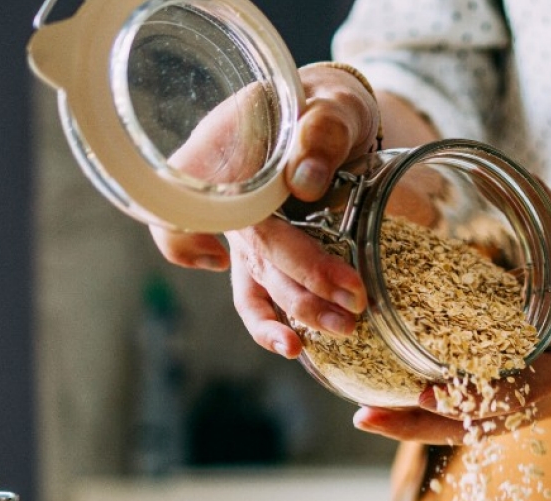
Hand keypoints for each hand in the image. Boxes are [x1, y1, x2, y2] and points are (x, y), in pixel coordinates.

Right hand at [150, 64, 381, 356]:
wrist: (327, 120)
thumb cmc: (322, 106)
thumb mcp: (330, 102)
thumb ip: (321, 130)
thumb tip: (305, 182)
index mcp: (224, 159)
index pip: (201, 202)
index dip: (197, 238)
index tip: (223, 256)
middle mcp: (223, 205)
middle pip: (254, 254)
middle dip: (304, 284)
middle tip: (353, 300)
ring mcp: (241, 236)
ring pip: (257, 285)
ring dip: (296, 313)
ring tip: (340, 330)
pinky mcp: (263, 258)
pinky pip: (257, 299)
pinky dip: (273, 327)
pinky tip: (298, 348)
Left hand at [353, 197, 550, 442]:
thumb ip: (538, 204)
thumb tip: (485, 164)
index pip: (523, 391)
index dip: (473, 396)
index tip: (425, 392)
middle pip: (486, 425)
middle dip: (425, 427)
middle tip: (368, 418)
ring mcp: (549, 403)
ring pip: (480, 430)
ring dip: (425, 429)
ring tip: (370, 418)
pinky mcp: (538, 401)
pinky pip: (486, 418)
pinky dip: (444, 418)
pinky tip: (401, 407)